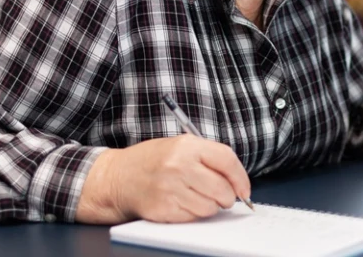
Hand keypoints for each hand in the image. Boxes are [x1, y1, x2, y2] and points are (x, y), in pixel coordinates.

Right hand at [75, 134, 250, 223]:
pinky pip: (193, 217)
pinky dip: (194, 214)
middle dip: (227, 196)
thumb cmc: (153, 161)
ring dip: (210, 207)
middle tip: (221, 196)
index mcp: (187, 146)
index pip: (227, 160)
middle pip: (222, 188)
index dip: (240, 177)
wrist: (118, 177)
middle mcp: (179, 166)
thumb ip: (208, 158)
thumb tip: (237, 180)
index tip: (244, 189)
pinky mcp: (163, 208)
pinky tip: (183, 203)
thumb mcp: (180, 146)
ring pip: (210, 207)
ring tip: (197, 197)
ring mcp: (170, 188)